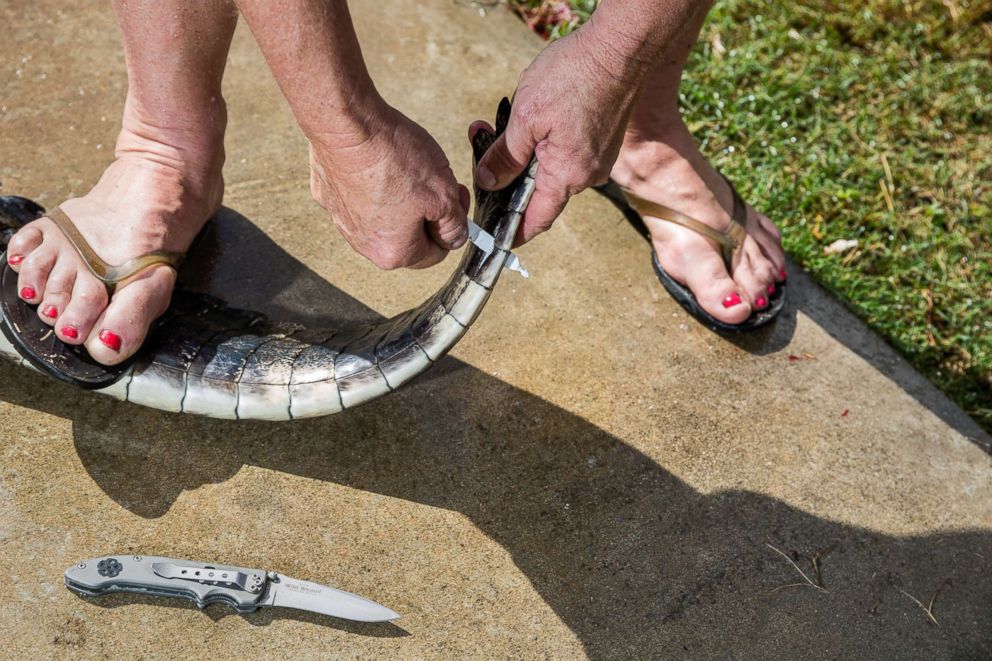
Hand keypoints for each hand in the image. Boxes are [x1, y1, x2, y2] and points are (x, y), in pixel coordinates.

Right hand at [310, 104, 469, 269]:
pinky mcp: (327, 195)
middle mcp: (362, 245)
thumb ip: (454, 226)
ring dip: (399, 198)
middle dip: (425, 211)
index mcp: (393, 252)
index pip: (436, 252)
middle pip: (408, 237)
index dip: (452, 224)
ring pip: (383, 216)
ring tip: (404, 167)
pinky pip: (358, 196)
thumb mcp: (444, 194)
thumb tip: (453, 239)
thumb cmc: (394, 157)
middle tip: (434, 181)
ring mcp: (340, 220)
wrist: (346, 121)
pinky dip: (371, 183)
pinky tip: (377, 160)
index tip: (456, 198)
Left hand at [472, 28, 642, 245]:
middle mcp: (587, 173)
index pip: (537, 219)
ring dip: (524, 153)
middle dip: (509, 177)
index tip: (496, 239)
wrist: (621, 47)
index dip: (514, 231)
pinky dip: (544, 142)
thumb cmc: (576, 77)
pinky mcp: (602, 138)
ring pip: (552, 167)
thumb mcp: (526, 118)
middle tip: (482, 152)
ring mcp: (598, 156)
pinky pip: (567, 151)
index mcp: (568, 175)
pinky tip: (531, 118)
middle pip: (541, 191)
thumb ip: (505, 156)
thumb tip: (489, 181)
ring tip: (500, 127)